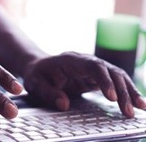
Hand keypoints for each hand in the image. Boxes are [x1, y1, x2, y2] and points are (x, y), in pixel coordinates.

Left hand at [23, 51, 145, 117]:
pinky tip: (135, 103)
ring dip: (129, 91)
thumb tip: (64, 105)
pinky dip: (125, 92)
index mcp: (71, 59)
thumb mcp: (35, 83)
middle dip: (122, 90)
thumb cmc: (37, 74)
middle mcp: (85, 61)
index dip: (104, 80)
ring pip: (116, 76)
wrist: (38, 67)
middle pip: (109, 71)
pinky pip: (113, 82)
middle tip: (129, 111)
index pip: (93, 66)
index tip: (111, 97)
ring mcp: (92, 68)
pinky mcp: (95, 77)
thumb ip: (48, 92)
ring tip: (141, 108)